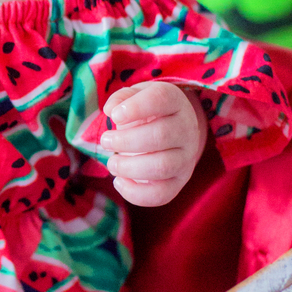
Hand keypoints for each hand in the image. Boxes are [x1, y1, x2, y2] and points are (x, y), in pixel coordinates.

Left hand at [99, 81, 205, 207]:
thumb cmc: (146, 112)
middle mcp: (186, 129)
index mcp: (175, 102)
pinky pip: (162, 194)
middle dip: (126, 140)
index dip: (136, 107)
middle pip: (161, 135)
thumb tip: (111, 110)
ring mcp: (186, 158)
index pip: (162, 99)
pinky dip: (135, 193)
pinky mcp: (179, 181)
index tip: (114, 116)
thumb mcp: (134, 97)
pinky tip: (119, 181)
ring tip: (112, 163)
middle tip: (106, 140)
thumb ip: (121, 98)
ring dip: (129, 167)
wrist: (170, 132)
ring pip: (162, 167)